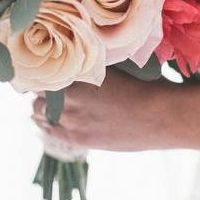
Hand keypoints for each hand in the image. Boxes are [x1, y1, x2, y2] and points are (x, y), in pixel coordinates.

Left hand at [31, 70, 178, 152]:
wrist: (160, 116)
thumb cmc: (146, 86)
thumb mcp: (118, 68)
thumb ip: (95, 67)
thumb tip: (85, 61)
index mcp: (79, 72)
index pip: (46, 70)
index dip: (44, 70)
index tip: (44, 69)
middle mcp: (70, 95)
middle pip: (39, 91)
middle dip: (42, 89)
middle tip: (46, 88)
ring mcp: (73, 119)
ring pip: (40, 112)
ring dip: (42, 107)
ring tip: (44, 106)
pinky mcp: (79, 138)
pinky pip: (51, 131)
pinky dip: (45, 125)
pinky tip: (43, 122)